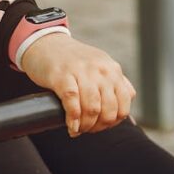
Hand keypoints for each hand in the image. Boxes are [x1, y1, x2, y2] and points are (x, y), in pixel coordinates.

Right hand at [19, 34, 135, 136]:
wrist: (45, 44)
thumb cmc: (73, 61)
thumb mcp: (100, 65)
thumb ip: (116, 81)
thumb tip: (128, 101)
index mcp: (112, 70)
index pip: (124, 104)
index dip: (114, 121)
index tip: (102, 126)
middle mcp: (100, 70)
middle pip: (108, 110)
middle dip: (99, 126)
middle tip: (87, 129)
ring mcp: (81, 71)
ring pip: (92, 108)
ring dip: (86, 125)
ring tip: (78, 129)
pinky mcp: (61, 75)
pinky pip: (72, 102)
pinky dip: (73, 119)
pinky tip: (71, 126)